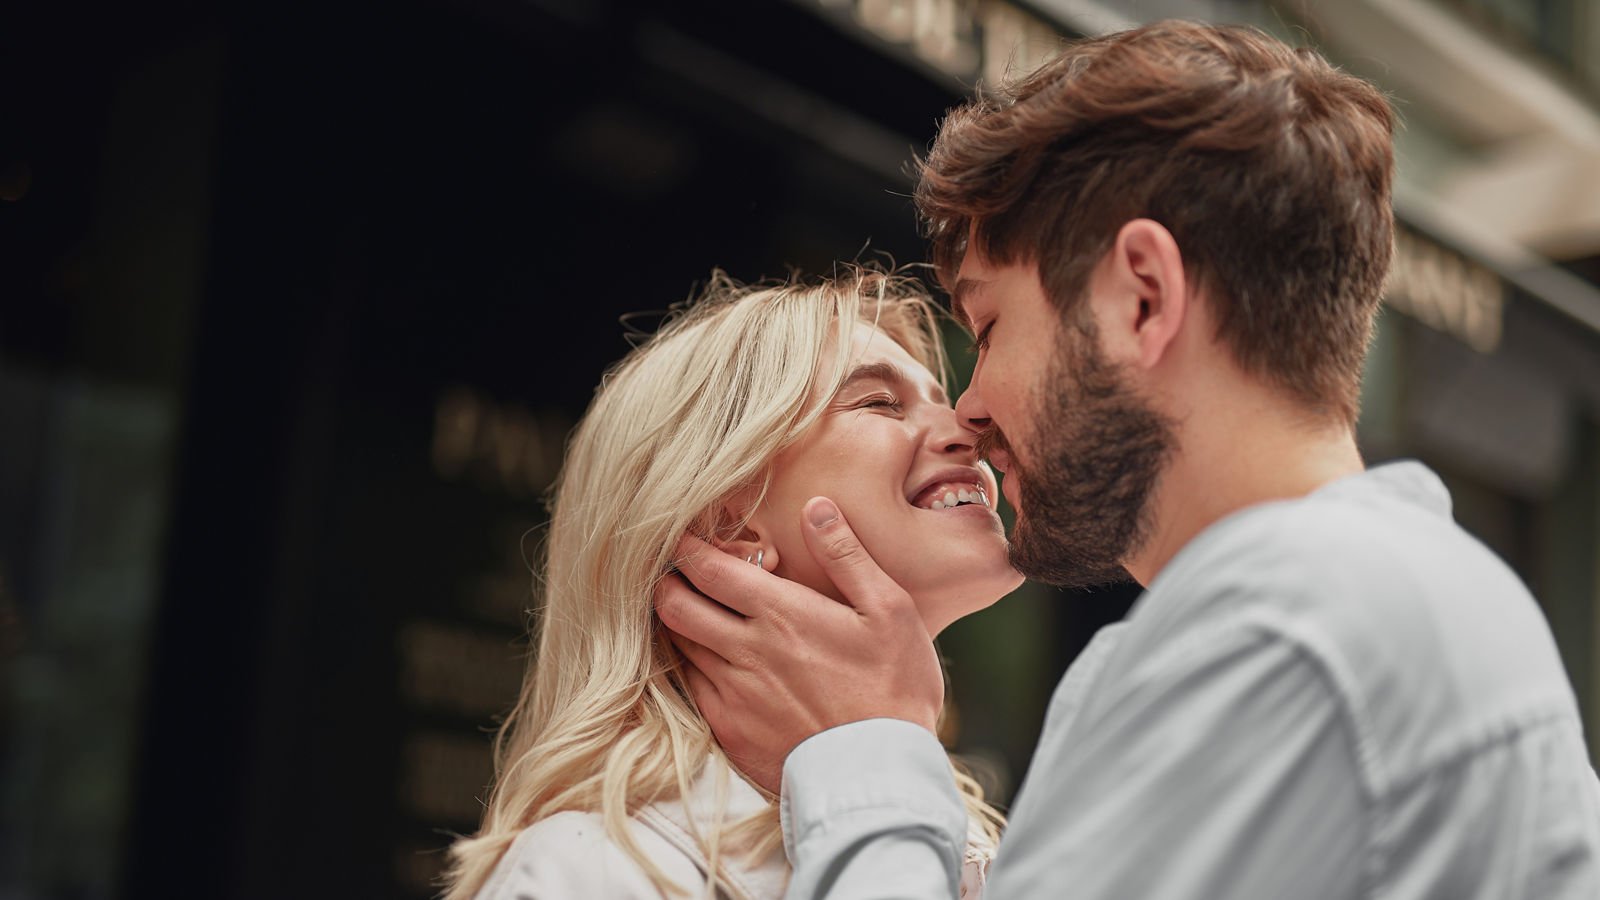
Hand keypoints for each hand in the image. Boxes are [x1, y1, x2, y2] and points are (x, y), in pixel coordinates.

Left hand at [653, 497, 943, 793]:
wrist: (880, 777)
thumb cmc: (894, 688)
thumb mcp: (888, 610)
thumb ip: (846, 555)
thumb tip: (816, 507)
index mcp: (781, 613)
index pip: (707, 568)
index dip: (688, 546)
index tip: (686, 535)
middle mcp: (745, 650)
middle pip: (674, 604)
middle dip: (667, 579)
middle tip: (677, 570)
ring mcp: (732, 694)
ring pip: (680, 645)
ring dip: (679, 623)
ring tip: (694, 610)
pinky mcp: (729, 730)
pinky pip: (691, 688)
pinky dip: (692, 666)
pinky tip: (712, 661)